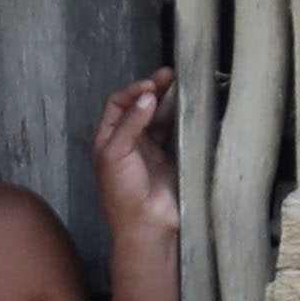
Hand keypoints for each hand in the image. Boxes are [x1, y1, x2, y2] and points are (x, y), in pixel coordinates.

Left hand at [95, 71, 183, 250]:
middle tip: (171, 75)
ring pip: (160, 117)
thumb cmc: (122, 192)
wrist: (146, 225)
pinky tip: (191, 108)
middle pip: (140, 107)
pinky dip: (183, 119)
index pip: (118, 104)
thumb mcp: (116, 153)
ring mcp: (152, 150)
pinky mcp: (172, 159)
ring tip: (184, 86)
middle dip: (154, 90)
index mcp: (108, 139)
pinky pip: (176, 133)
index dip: (133, 91)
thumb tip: (148, 96)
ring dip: (170, 101)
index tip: (150, 86)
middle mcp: (129, 141)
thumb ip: (131, 123)